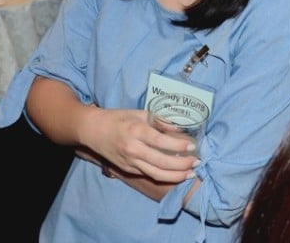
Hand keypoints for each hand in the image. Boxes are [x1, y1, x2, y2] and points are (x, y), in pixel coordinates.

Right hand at [81, 107, 196, 184]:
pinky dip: (165, 176)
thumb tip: (179, 128)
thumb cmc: (116, 118)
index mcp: (136, 131)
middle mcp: (133, 149)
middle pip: (162, 163)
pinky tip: (176, 174)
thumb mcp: (138, 113)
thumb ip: (159, 121)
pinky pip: (150, 175)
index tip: (192, 146)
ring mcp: (130, 162)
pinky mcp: (128, 170)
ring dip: (177, 176)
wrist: (92, 130)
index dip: (179, 145)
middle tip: (197, 162)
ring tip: (190, 173)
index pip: (161, 142)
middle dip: (183, 164)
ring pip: (157, 174)